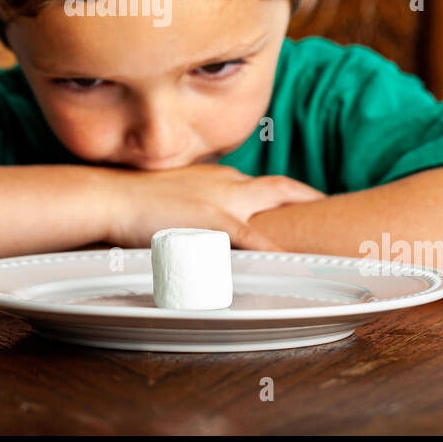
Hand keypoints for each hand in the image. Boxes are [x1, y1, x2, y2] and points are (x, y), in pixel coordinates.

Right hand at [102, 163, 327, 250]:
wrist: (109, 198)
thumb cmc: (131, 202)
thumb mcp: (169, 200)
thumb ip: (190, 211)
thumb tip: (195, 229)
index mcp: (216, 178)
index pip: (261, 185)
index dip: (286, 196)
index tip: (303, 204)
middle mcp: (226, 183)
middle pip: (280, 187)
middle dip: (309, 198)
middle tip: (333, 213)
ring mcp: (223, 201)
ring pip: (276, 205)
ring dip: (302, 221)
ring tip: (327, 239)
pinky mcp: (215, 221)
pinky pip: (256, 238)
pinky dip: (276, 250)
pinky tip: (293, 263)